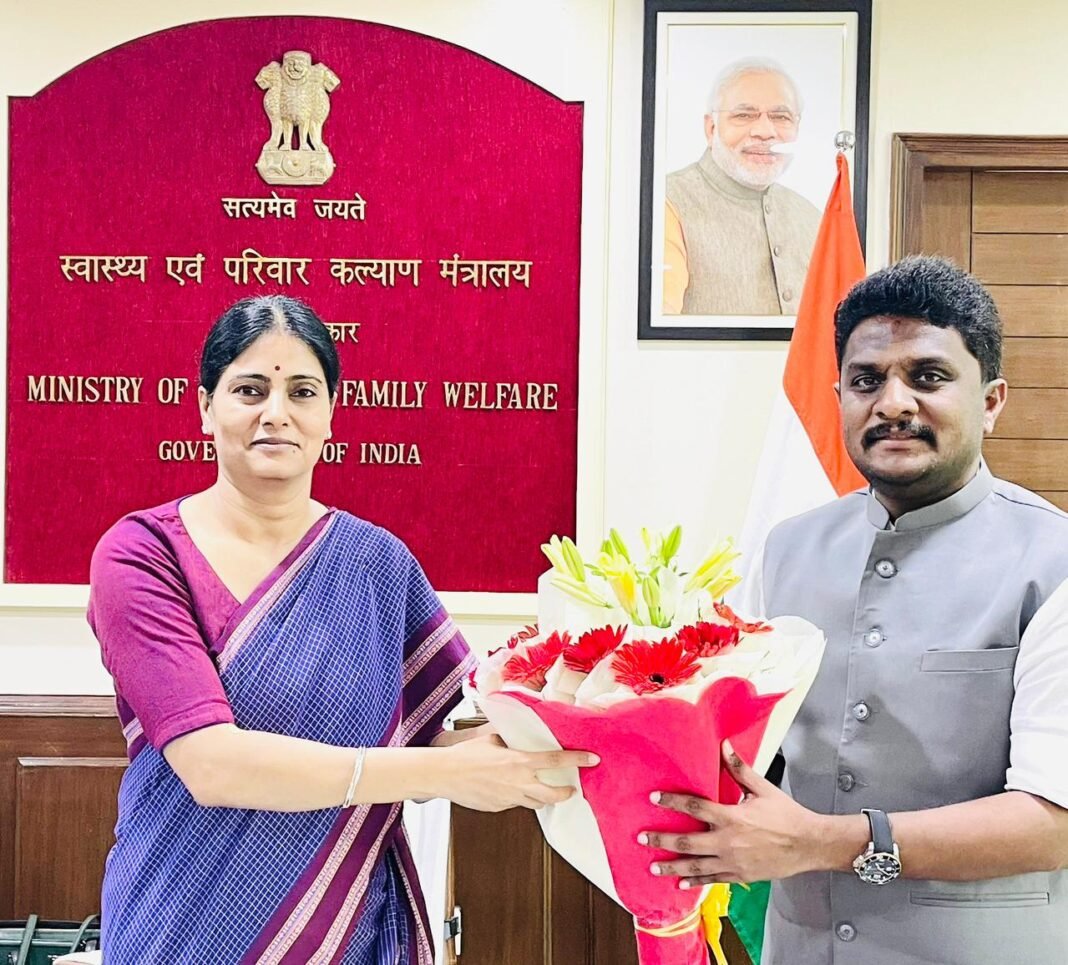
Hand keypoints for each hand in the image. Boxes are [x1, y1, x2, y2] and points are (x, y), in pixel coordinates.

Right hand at [437, 734, 599, 811]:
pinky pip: (514, 803)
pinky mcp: (499, 808)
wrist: (445, 775)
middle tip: (571, 789)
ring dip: (542, 797)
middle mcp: (519, 782)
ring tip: (540, 789)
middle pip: (553, 795)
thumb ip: (508, 742)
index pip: (556, 761)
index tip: (592, 759)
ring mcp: (509, 798)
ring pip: (535, 803)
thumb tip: (516, 739)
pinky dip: (516, 797)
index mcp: (520, 761)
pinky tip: (507, 789)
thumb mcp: (491, 740)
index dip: (577, 760)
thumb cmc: (465, 755)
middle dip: (565, 793)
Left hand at [639, 740, 824, 884]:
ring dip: (673, 867)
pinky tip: (681, 884)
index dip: (672, 802)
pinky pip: (713, 880)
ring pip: (696, 867)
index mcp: (732, 817)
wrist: (808, 845)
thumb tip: (724, 744)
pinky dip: (696, 883)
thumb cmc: (786, 814)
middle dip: (662, 840)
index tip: (654, 799)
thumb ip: (739, 768)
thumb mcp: (762, 788)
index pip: (695, 808)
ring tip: (654, 868)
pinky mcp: (740, 876)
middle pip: (688, 842)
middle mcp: (728, 842)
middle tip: (642, 838)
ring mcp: (733, 863)